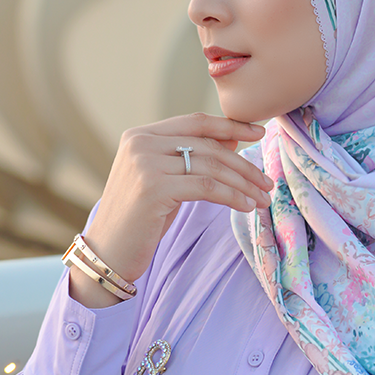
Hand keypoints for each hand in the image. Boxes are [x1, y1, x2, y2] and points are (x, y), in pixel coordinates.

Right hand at [69, 112, 271, 308]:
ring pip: (210, 166)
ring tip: (262, 197)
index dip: (230, 125)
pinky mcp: (153, 188)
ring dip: (243, 183)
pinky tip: (246, 206)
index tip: (259, 132)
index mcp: (140, 135)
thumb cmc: (139, 219)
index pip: (195, 122)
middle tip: (266, 181)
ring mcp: (145, 164)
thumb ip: (189, 158)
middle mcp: (140, 143)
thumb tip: (232, 139)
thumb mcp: (165, 180)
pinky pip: (206, 187)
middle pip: (207, 145)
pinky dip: (232, 196)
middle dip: (243, 164)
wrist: (108, 253)